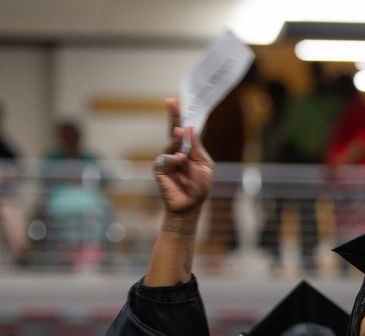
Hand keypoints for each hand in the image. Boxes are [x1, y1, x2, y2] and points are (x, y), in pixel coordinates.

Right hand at [153, 98, 213, 215]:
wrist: (190, 206)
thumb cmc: (199, 187)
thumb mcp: (204, 165)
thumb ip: (197, 148)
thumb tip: (190, 128)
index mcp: (188, 149)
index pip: (184, 129)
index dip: (182, 116)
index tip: (179, 101)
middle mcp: (176, 151)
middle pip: (173, 130)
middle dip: (173, 116)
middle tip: (171, 102)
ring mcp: (166, 159)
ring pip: (170, 144)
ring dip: (175, 138)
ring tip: (179, 132)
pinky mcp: (159, 169)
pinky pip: (165, 160)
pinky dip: (173, 159)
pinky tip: (180, 160)